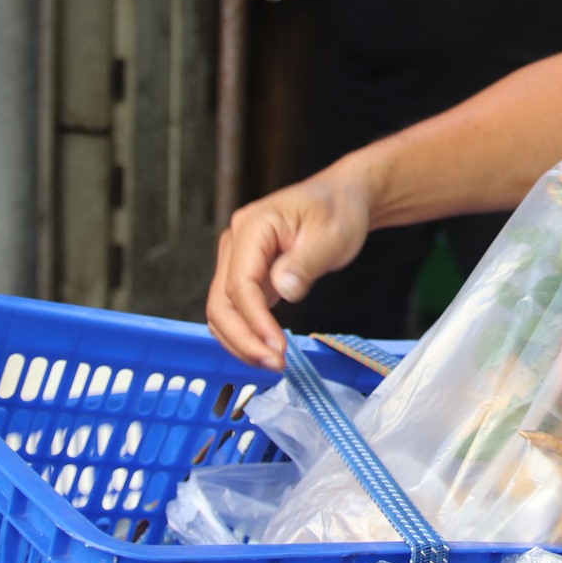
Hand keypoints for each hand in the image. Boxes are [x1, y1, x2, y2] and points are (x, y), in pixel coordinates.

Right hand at [207, 168, 372, 368]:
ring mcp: (236, 259)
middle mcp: (235, 243)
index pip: (240, 283)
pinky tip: (266, 350)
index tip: (277, 347)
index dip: (255, 320)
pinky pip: (235, 310)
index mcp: (252, 226)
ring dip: (242, 342)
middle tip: (274, 365)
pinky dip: (246, 333)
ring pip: (222, 311)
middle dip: (243, 339)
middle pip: (220, 302)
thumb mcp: (332, 235)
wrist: (341, 198)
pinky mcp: (246, 274)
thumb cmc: (337, 210)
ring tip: (273, 363)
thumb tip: (283, 291)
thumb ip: (306, 263)